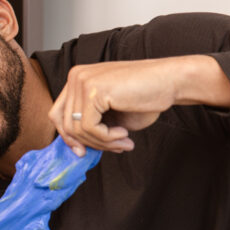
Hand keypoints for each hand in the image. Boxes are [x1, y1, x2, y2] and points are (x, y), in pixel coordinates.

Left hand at [49, 55, 229, 156]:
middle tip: (115, 147)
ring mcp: (83, 81)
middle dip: (90, 142)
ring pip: (77, 129)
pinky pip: (89, 128)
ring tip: (123, 142)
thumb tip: (75, 149)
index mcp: (76, 80)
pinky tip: (124, 134)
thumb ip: (89, 126)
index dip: (68, 137)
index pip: (57, 114)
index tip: (82, 152)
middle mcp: (75, 77)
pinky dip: (107, 138)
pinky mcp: (93, 90)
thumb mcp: (109, 115)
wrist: (172, 82)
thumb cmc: (144, 98)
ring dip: (102, 142)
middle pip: (66, 123)